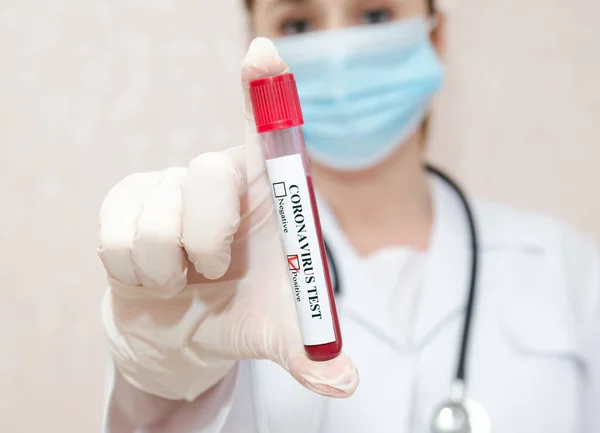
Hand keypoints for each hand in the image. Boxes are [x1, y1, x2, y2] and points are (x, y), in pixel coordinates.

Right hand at [98, 38, 357, 401]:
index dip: (265, 87)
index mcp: (265, 192)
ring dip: (172, 271)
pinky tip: (151, 279)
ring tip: (183, 279)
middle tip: (216, 271)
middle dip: (211, 244)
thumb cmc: (241, 310)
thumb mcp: (282, 330)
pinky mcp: (123, 205)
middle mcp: (216, 176)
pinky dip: (137, 276)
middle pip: (208, 176)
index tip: (265, 49)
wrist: (186, 327)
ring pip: (159, 219)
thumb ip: (312, 352)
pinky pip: (119, 238)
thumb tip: (344, 382)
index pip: (269, 127)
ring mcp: (166, 185)